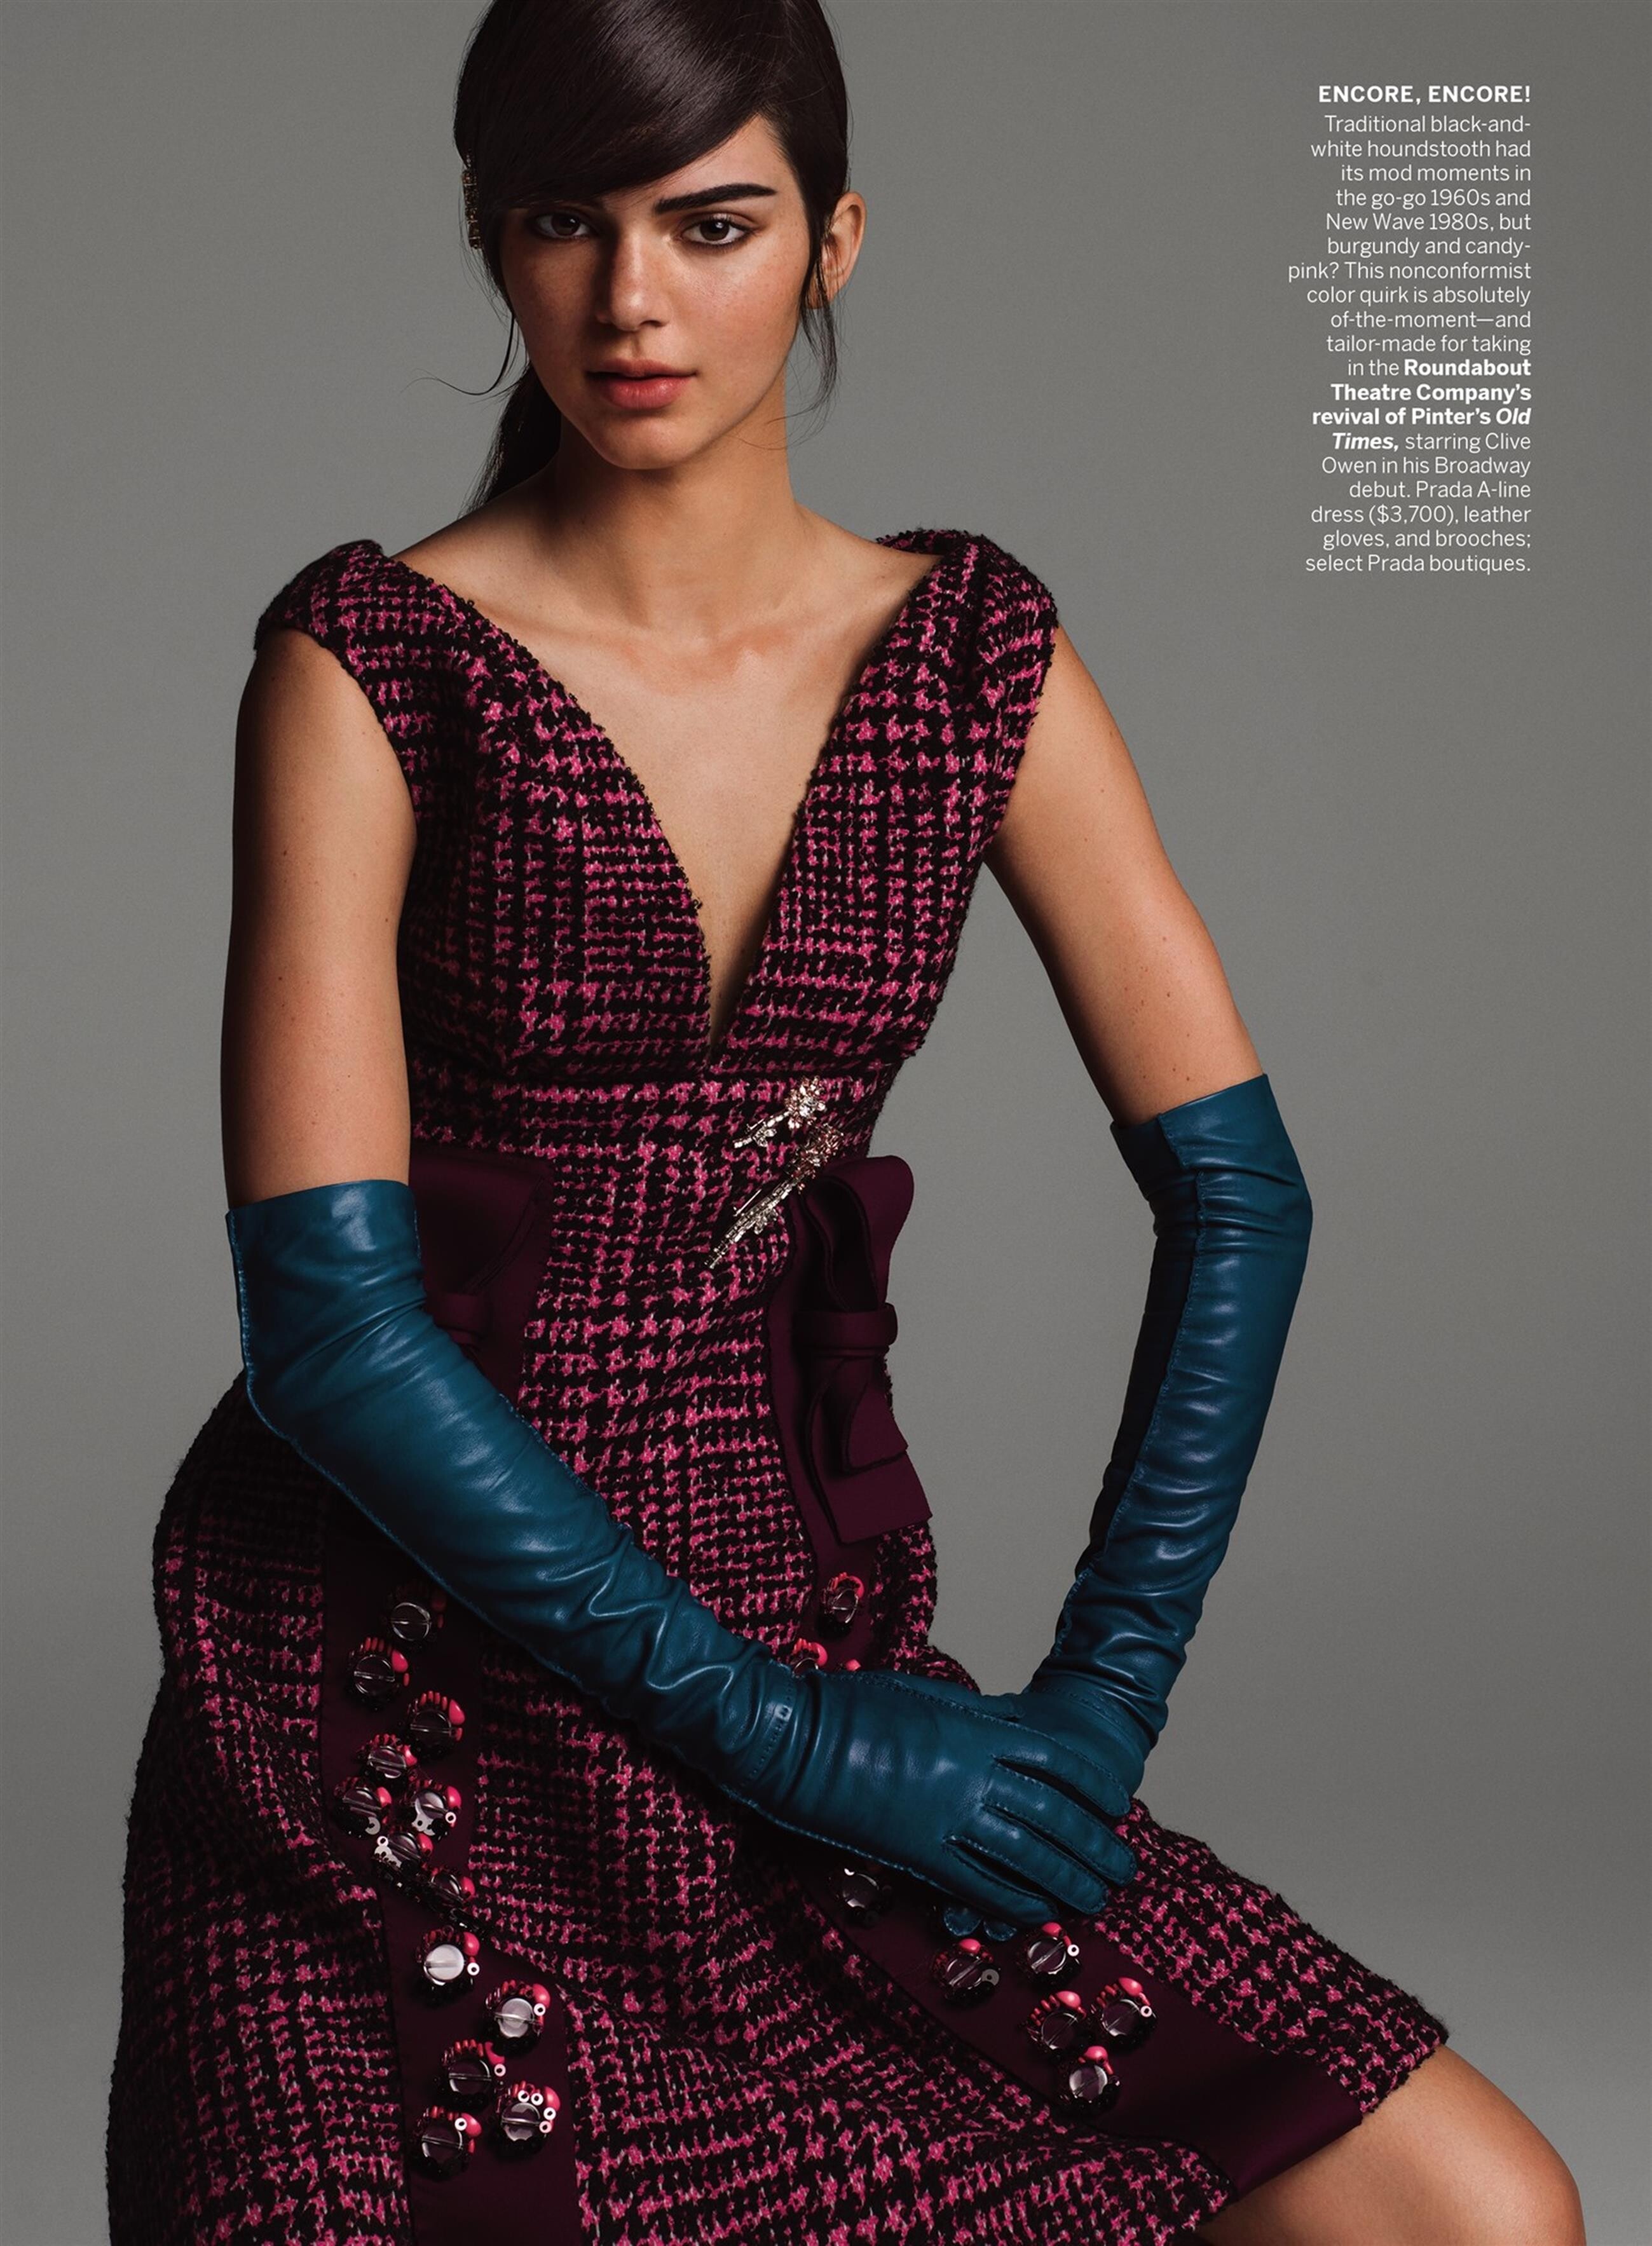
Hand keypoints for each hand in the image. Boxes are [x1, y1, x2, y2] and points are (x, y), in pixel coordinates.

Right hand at [720, 1663, 1137, 1926]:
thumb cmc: (851, 1706)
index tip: (1116, 1804)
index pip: (1055, 1760)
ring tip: (1096, 1897)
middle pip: (1052, 1815)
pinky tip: (1037, 1912)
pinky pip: (978, 1885)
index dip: (1091, 1785)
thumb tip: (1015, 1726)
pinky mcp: (918, 1856)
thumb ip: (975, 1715)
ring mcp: (946, 1819)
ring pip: (1025, 1857)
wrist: (794, 1741)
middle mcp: (971, 1776)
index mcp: (975, 1729)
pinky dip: (1013, 1901)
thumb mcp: (925, 1693)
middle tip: (1123, 1865)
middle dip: (1093, 1844)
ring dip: (1066, 1880)